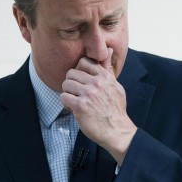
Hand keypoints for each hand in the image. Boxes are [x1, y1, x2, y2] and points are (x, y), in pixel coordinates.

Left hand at [60, 48, 136, 164]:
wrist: (117, 131)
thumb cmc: (116, 109)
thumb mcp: (116, 86)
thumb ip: (108, 69)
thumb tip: (109, 50)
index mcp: (104, 76)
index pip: (84, 62)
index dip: (79, 71)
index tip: (81, 81)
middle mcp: (96, 83)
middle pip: (71, 73)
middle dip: (71, 83)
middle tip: (76, 93)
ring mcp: (88, 94)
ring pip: (66, 84)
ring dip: (68, 93)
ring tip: (75, 101)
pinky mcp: (80, 106)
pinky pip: (63, 97)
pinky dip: (66, 103)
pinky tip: (73, 108)